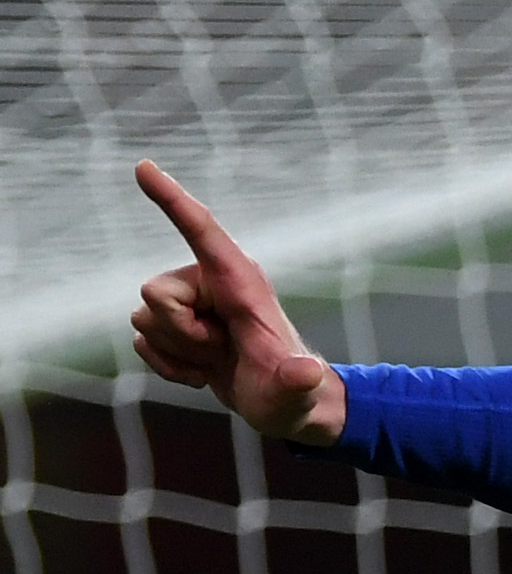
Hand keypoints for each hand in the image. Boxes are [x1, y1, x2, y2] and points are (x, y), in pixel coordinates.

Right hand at [128, 161, 347, 443]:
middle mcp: (209, 282)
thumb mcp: (297, 393)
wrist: (282, 407)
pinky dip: (169, 367)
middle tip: (225, 351)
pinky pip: (142, 342)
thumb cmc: (293, 394)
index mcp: (240, 281)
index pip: (202, 231)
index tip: (144, 167)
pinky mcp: (172, 324)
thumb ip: (296, 382)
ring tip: (219, 360)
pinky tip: (202, 372)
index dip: (172, 199)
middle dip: (182, 333)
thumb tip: (306, 372)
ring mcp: (188, 303)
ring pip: (144, 320)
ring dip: (179, 352)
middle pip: (153, 293)